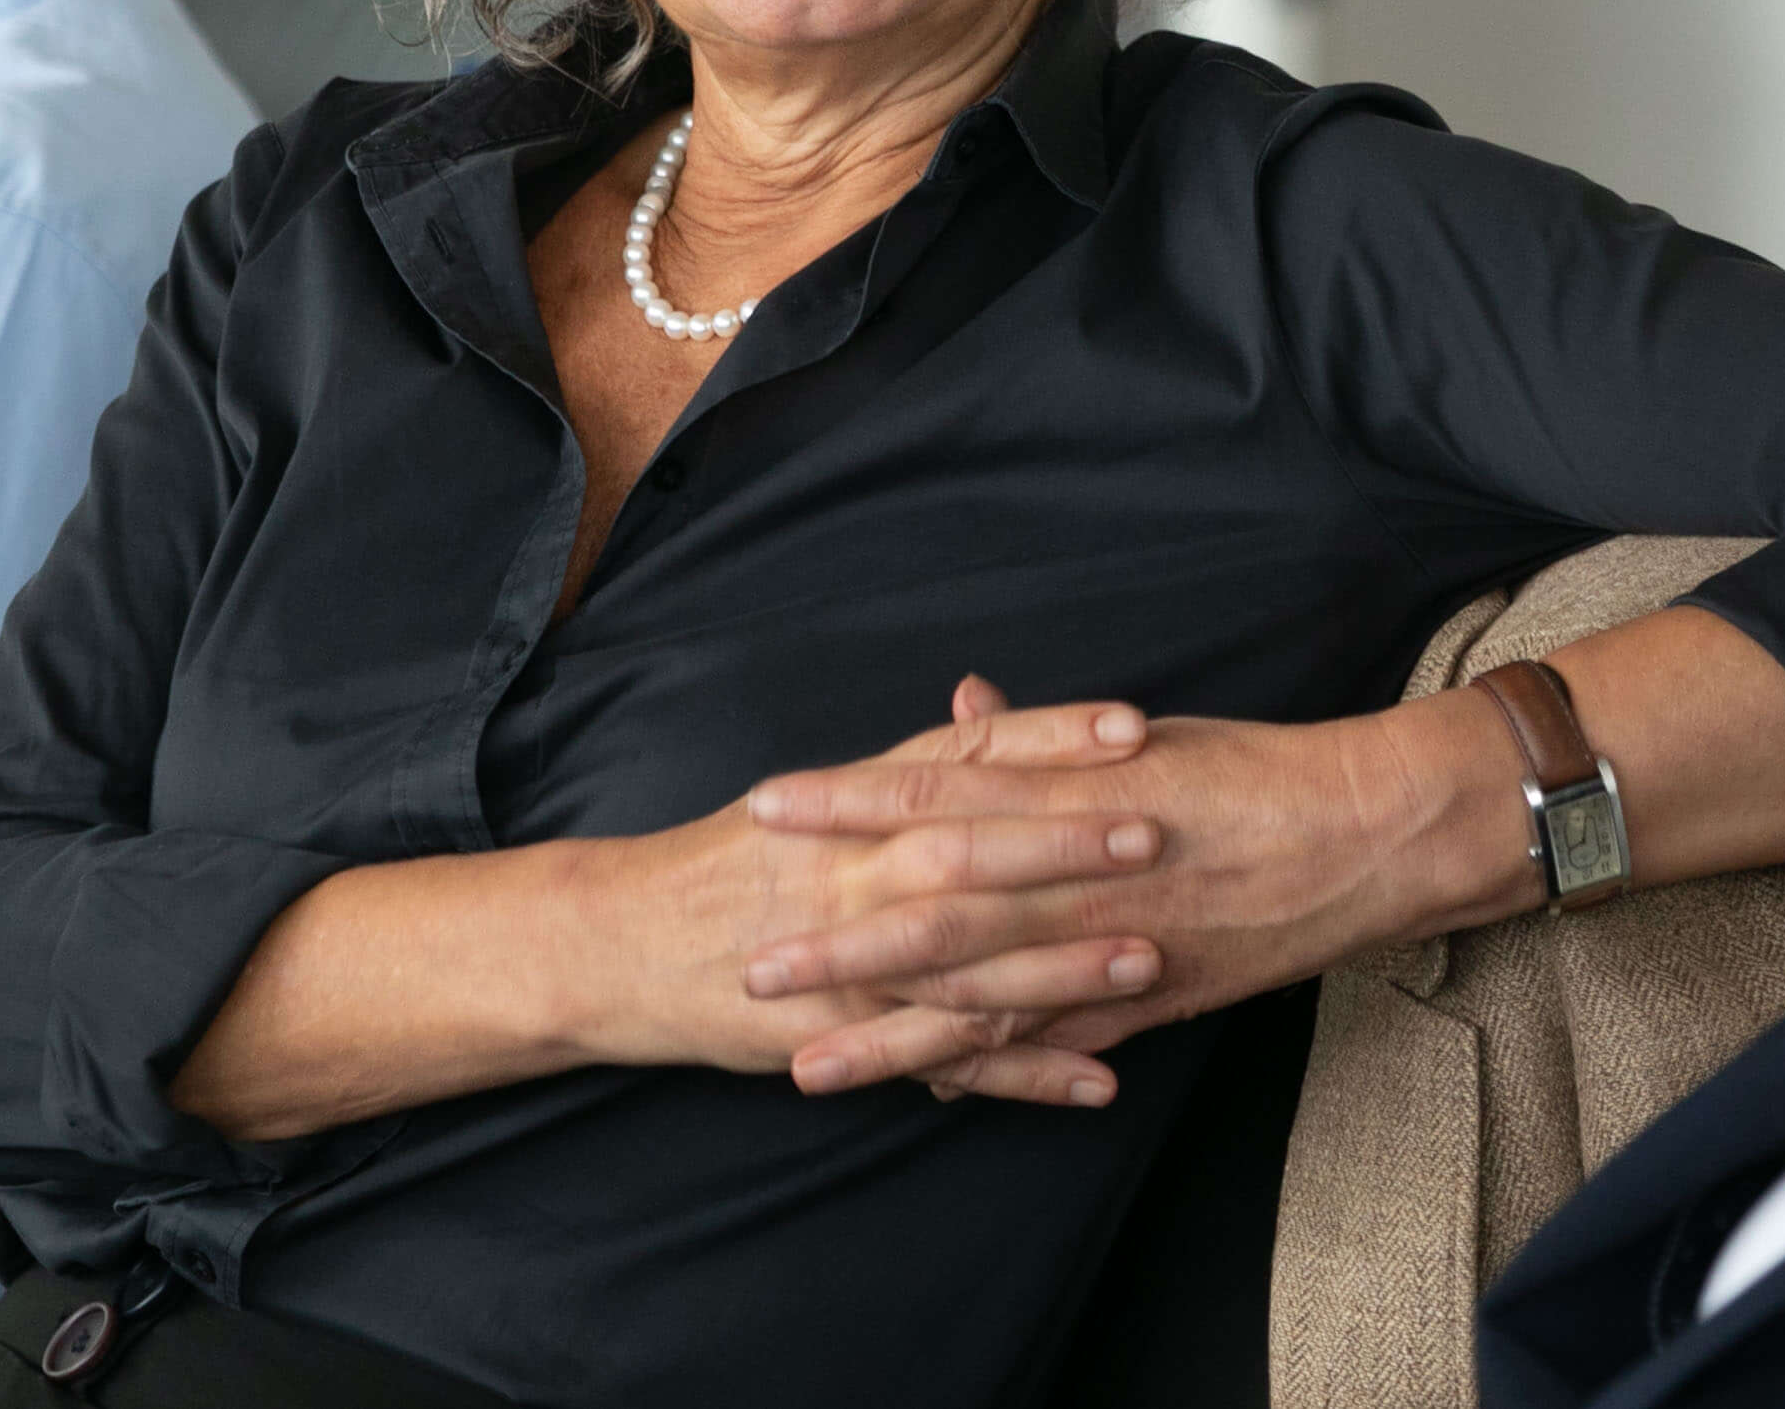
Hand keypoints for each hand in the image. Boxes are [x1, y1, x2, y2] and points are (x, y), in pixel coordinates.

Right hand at [166, 687, 1169, 1139]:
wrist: (618, 942)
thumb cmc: (730, 863)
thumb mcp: (819, 799)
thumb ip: (913, 764)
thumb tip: (988, 704)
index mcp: (859, 803)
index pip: (970, 755)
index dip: (1054, 739)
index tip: (1136, 725)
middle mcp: (858, 868)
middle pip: (980, 846)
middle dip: (1075, 840)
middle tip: (1167, 826)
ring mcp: (851, 954)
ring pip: (973, 957)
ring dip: (1066, 961)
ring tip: (1151, 957)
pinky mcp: (848, 1030)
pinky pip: (948, 1058)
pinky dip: (1026, 1074)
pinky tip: (1100, 1081)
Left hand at [743, 676, 1531, 1096]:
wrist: (1357, 831)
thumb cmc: (1240, 770)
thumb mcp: (1130, 734)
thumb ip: (1034, 738)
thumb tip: (961, 705)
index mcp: (1063, 791)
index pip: (927, 791)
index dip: (842, 802)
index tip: (763, 807)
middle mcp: (1073, 871)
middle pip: (929, 912)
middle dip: (835, 944)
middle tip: (748, 964)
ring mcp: (1105, 945)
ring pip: (979, 999)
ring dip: (889, 1036)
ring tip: (806, 1064)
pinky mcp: (1143, 1000)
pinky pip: (1051, 1045)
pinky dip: (990, 1073)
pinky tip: (928, 1093)